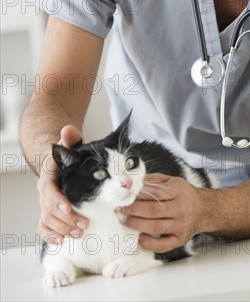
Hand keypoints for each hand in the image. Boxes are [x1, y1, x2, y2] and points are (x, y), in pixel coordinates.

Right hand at [37, 125, 88, 243]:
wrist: (58, 162)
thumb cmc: (68, 155)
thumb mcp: (71, 143)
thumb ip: (70, 137)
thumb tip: (68, 130)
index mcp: (49, 175)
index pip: (49, 189)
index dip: (57, 200)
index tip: (68, 208)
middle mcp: (45, 190)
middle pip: (50, 209)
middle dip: (66, 219)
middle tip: (84, 224)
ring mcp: (46, 203)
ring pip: (47, 220)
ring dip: (62, 229)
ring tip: (80, 233)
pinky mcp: (49, 212)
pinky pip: (44, 227)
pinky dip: (51, 236)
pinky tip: (62, 242)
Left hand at [118, 174, 203, 252]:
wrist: (204, 209)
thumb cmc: (183, 194)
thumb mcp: (172, 181)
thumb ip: (153, 181)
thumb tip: (133, 183)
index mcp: (178, 191)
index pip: (155, 193)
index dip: (137, 196)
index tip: (124, 197)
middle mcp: (181, 208)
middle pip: (153, 210)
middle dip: (133, 210)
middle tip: (120, 209)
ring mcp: (181, 225)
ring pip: (156, 227)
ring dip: (137, 225)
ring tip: (124, 221)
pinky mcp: (181, 239)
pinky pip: (164, 245)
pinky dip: (150, 244)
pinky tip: (139, 238)